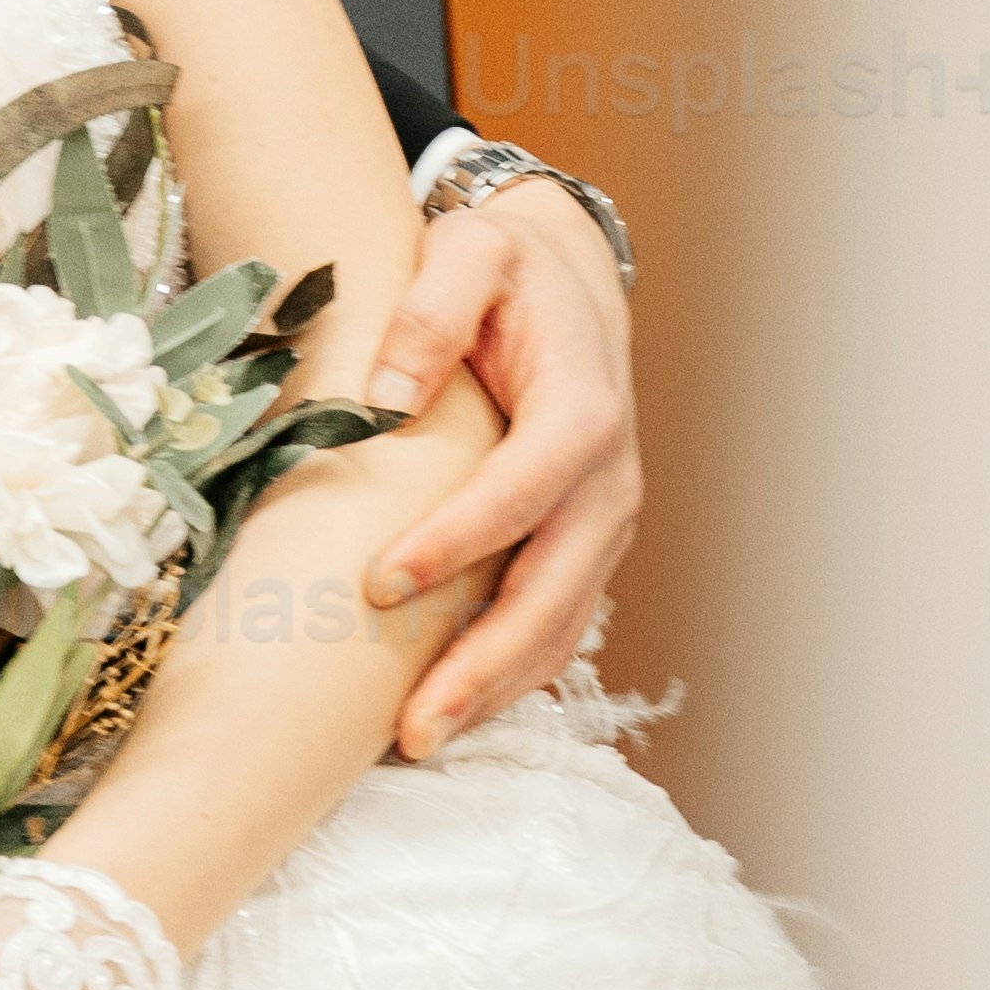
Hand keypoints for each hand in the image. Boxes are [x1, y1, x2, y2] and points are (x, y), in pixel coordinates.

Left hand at [358, 181, 639, 747]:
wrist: (564, 279)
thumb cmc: (505, 269)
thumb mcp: (469, 250)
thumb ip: (431, 308)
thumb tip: (385, 396)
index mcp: (583, 409)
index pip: (525, 489)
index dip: (459, 541)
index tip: (380, 583)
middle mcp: (608, 479)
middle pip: (553, 589)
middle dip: (484, 662)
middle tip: (411, 723)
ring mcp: (601, 523)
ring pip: (559, 625)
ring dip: (494, 689)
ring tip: (417, 740)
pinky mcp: (581, 548)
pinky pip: (553, 625)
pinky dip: (506, 676)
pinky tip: (446, 712)